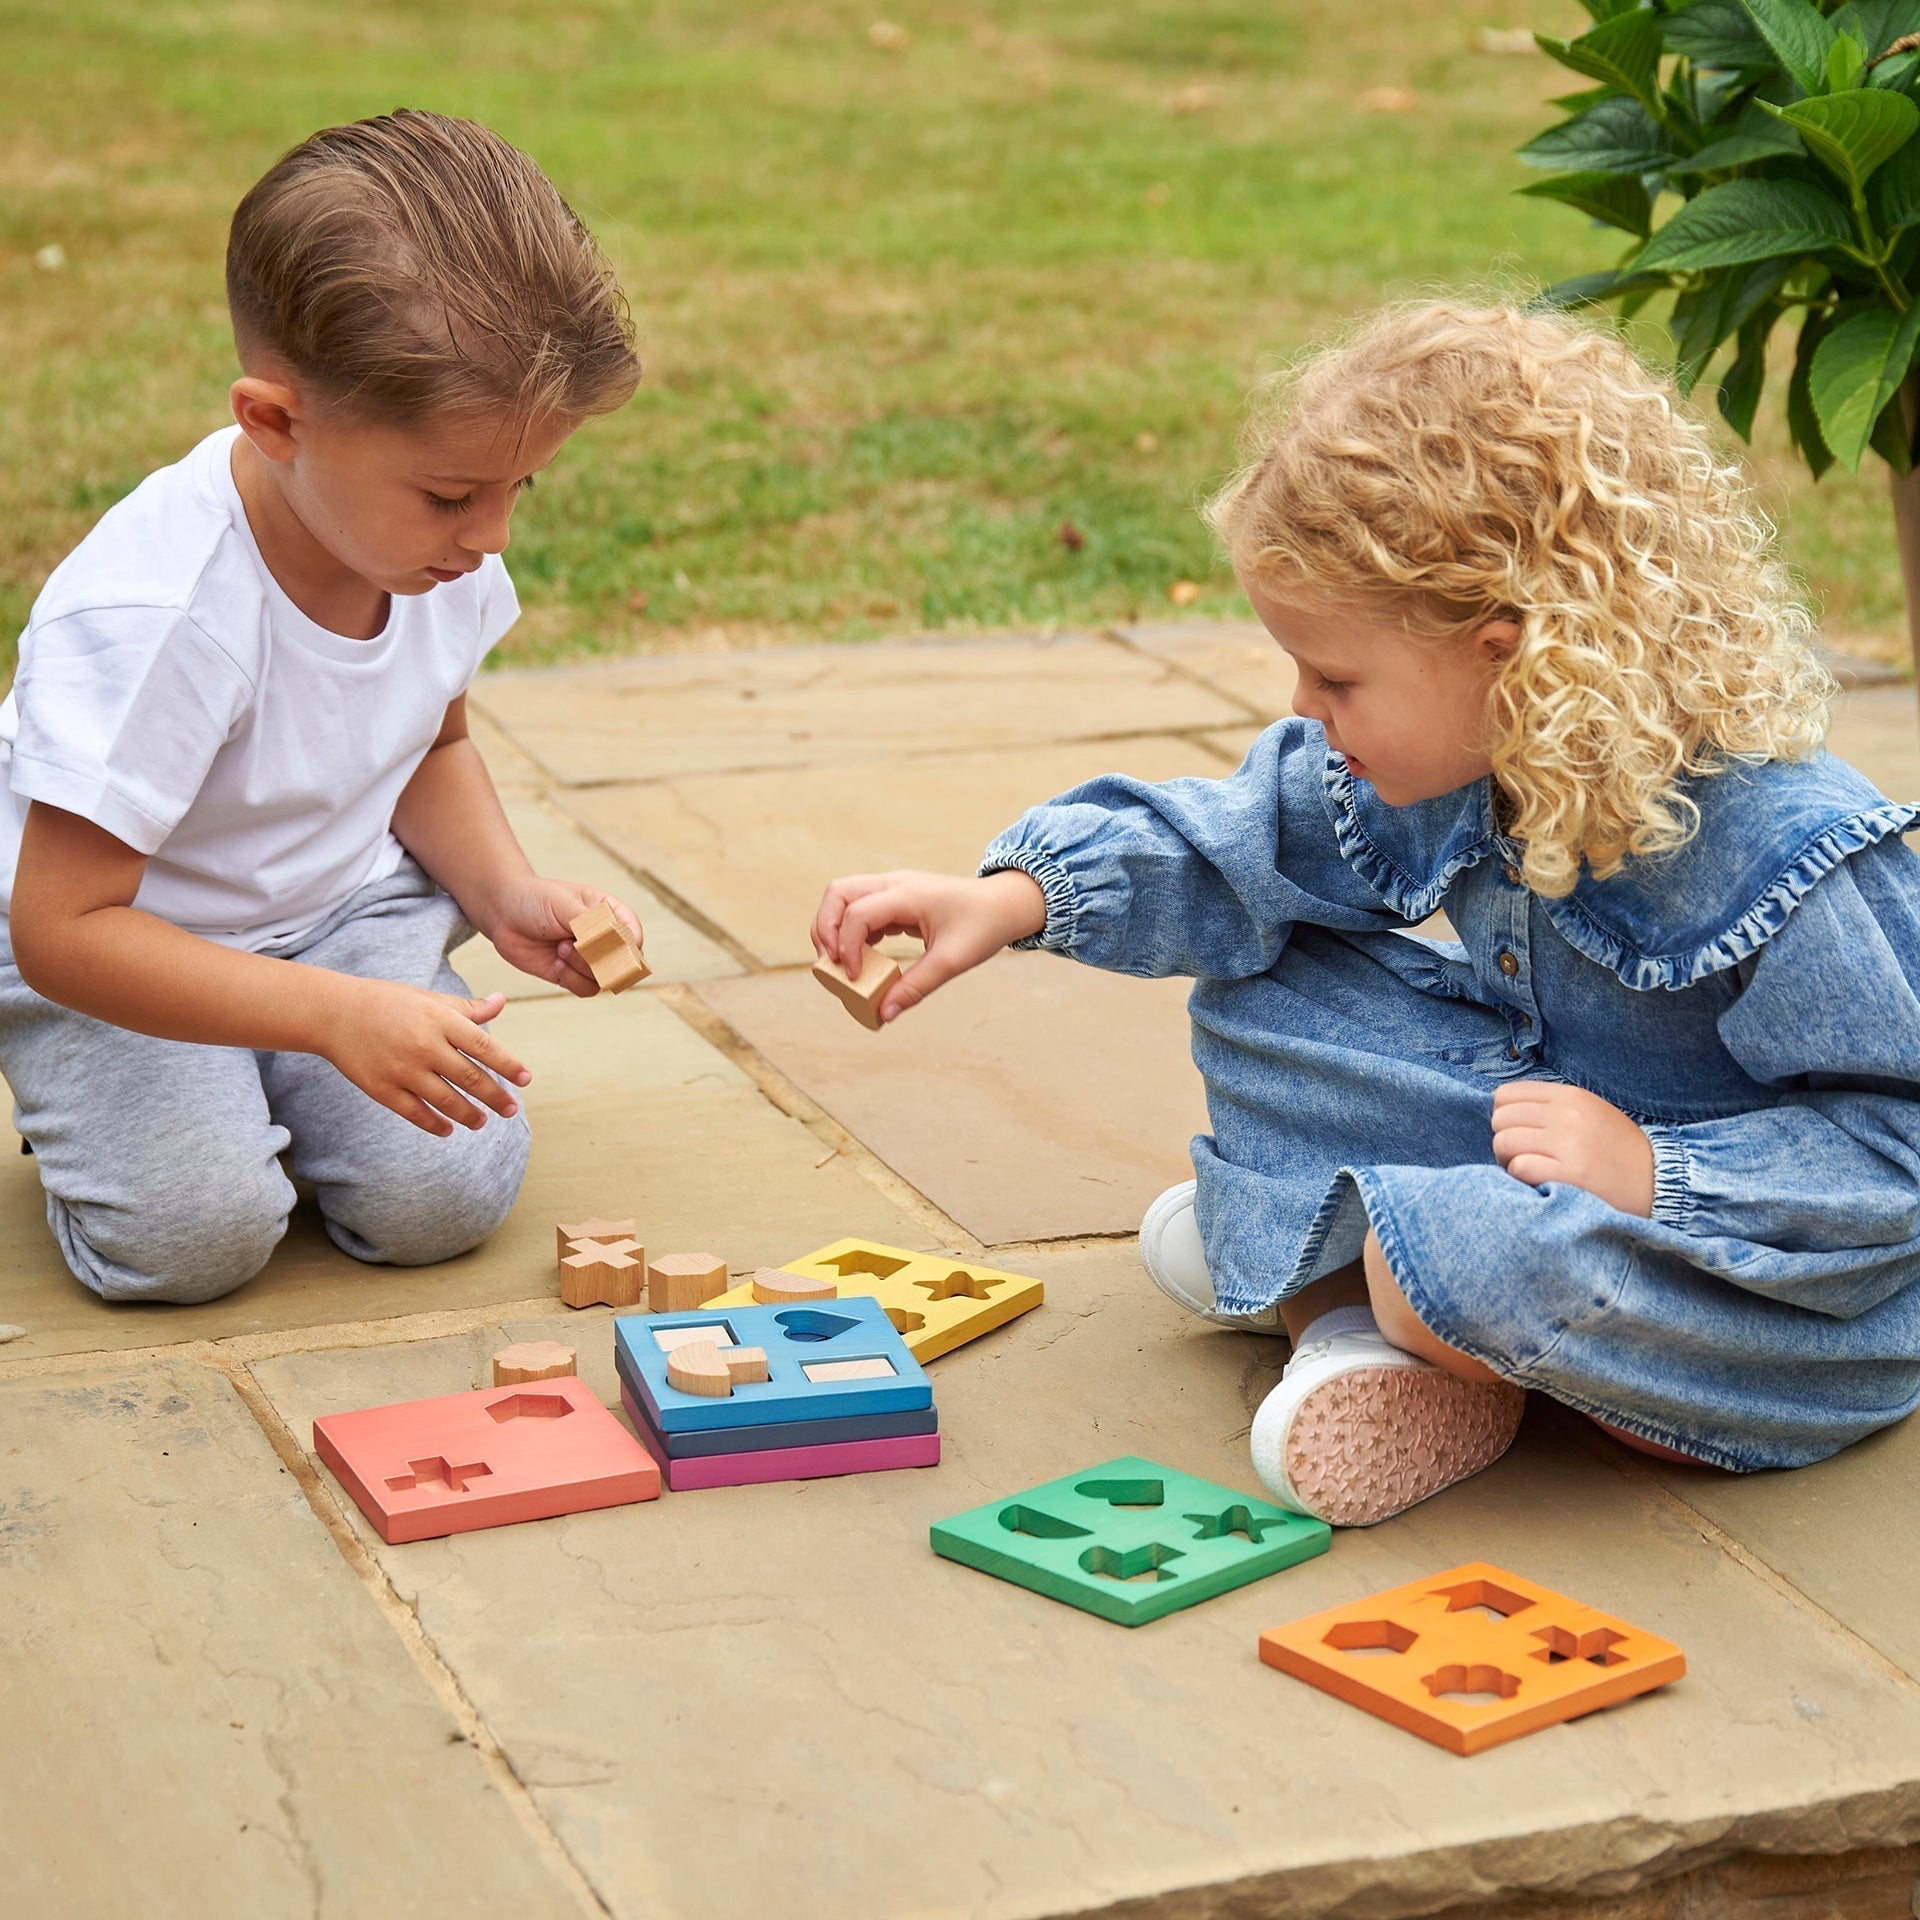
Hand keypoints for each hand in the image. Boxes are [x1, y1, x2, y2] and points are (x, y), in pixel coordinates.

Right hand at [322, 978, 530, 1136]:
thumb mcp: (429, 999)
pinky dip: (434, 1124)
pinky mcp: (382, 1088)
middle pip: (469, 1077)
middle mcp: (424, 1045)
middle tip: (511, 1110)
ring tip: (482, 1121)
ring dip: (468, 1114)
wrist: (334, 1013)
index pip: (483, 1045)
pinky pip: (415, 1113)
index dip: (508, 1064)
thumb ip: (466, 1008)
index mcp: (439, 1020)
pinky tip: (448, 1129)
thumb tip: (501, 1001)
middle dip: (495, 1097)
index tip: (526, 1079)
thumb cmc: (388, 1003)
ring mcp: (402, 1069)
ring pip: (445, 1100)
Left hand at [483, 877, 643, 997]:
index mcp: (610, 912)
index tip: (606, 942)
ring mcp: (590, 957)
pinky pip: (587, 989)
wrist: (503, 913)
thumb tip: (618, 943)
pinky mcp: (573, 974)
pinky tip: (554, 963)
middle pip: (624, 961)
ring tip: (559, 948)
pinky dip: (572, 979)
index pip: (633, 933)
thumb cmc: (535, 900)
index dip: (627, 945)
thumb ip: (593, 924)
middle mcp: (605, 936)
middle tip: (574, 944)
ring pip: (605, 978)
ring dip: (581, 967)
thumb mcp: (564, 905)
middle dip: (599, 957)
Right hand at [811, 868, 1047, 1021]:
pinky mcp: (895, 898)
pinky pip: (859, 909)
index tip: (856, 979)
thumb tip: (884, 1013)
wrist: (1004, 905)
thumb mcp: (952, 961)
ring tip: (838, 965)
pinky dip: (851, 932)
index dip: (848, 947)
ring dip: (833, 929)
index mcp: (908, 894)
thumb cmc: (983, 927)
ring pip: (843, 897)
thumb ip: (916, 987)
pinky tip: (862, 959)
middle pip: (837, 893)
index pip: (857, 913)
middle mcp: (894, 884)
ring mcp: (893, 888)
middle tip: (831, 966)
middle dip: (825, 929)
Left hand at [1491, 1081, 1653, 1216]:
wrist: (1660, 1181)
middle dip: (1504, 1138)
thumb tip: (1502, 1108)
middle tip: (1522, 1155)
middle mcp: (1568, 1116)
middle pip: (1500, 1118)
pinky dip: (1522, 1177)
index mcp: (1571, 1097)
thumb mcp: (1589, 1112)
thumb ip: (1550, 1107)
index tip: (1519, 1132)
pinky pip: (1520, 1167)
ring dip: (1509, 1160)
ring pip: (1504, 1142)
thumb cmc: (1618, 1150)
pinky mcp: (1571, 1174)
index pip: (1505, 1094)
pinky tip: (1540, 1181)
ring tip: (1528, 1169)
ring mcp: (1569, 1144)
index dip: (1505, 1116)